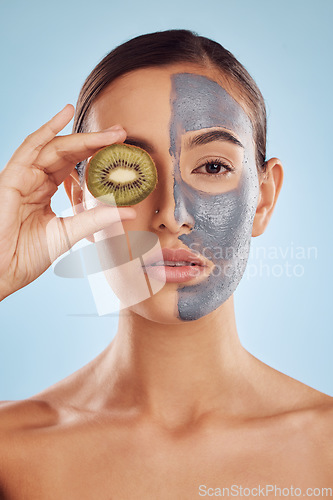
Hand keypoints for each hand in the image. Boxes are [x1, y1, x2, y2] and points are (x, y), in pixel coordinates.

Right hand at [0, 104, 135, 300]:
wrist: (2, 271)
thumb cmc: (26, 255)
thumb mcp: (69, 233)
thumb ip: (96, 219)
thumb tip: (130, 211)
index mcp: (46, 191)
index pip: (74, 166)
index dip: (97, 155)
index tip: (122, 149)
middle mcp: (35, 180)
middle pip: (68, 152)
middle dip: (95, 142)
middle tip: (122, 134)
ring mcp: (23, 176)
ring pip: (55, 147)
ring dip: (82, 137)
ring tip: (110, 133)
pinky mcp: (12, 177)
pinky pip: (30, 147)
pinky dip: (47, 129)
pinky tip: (64, 114)